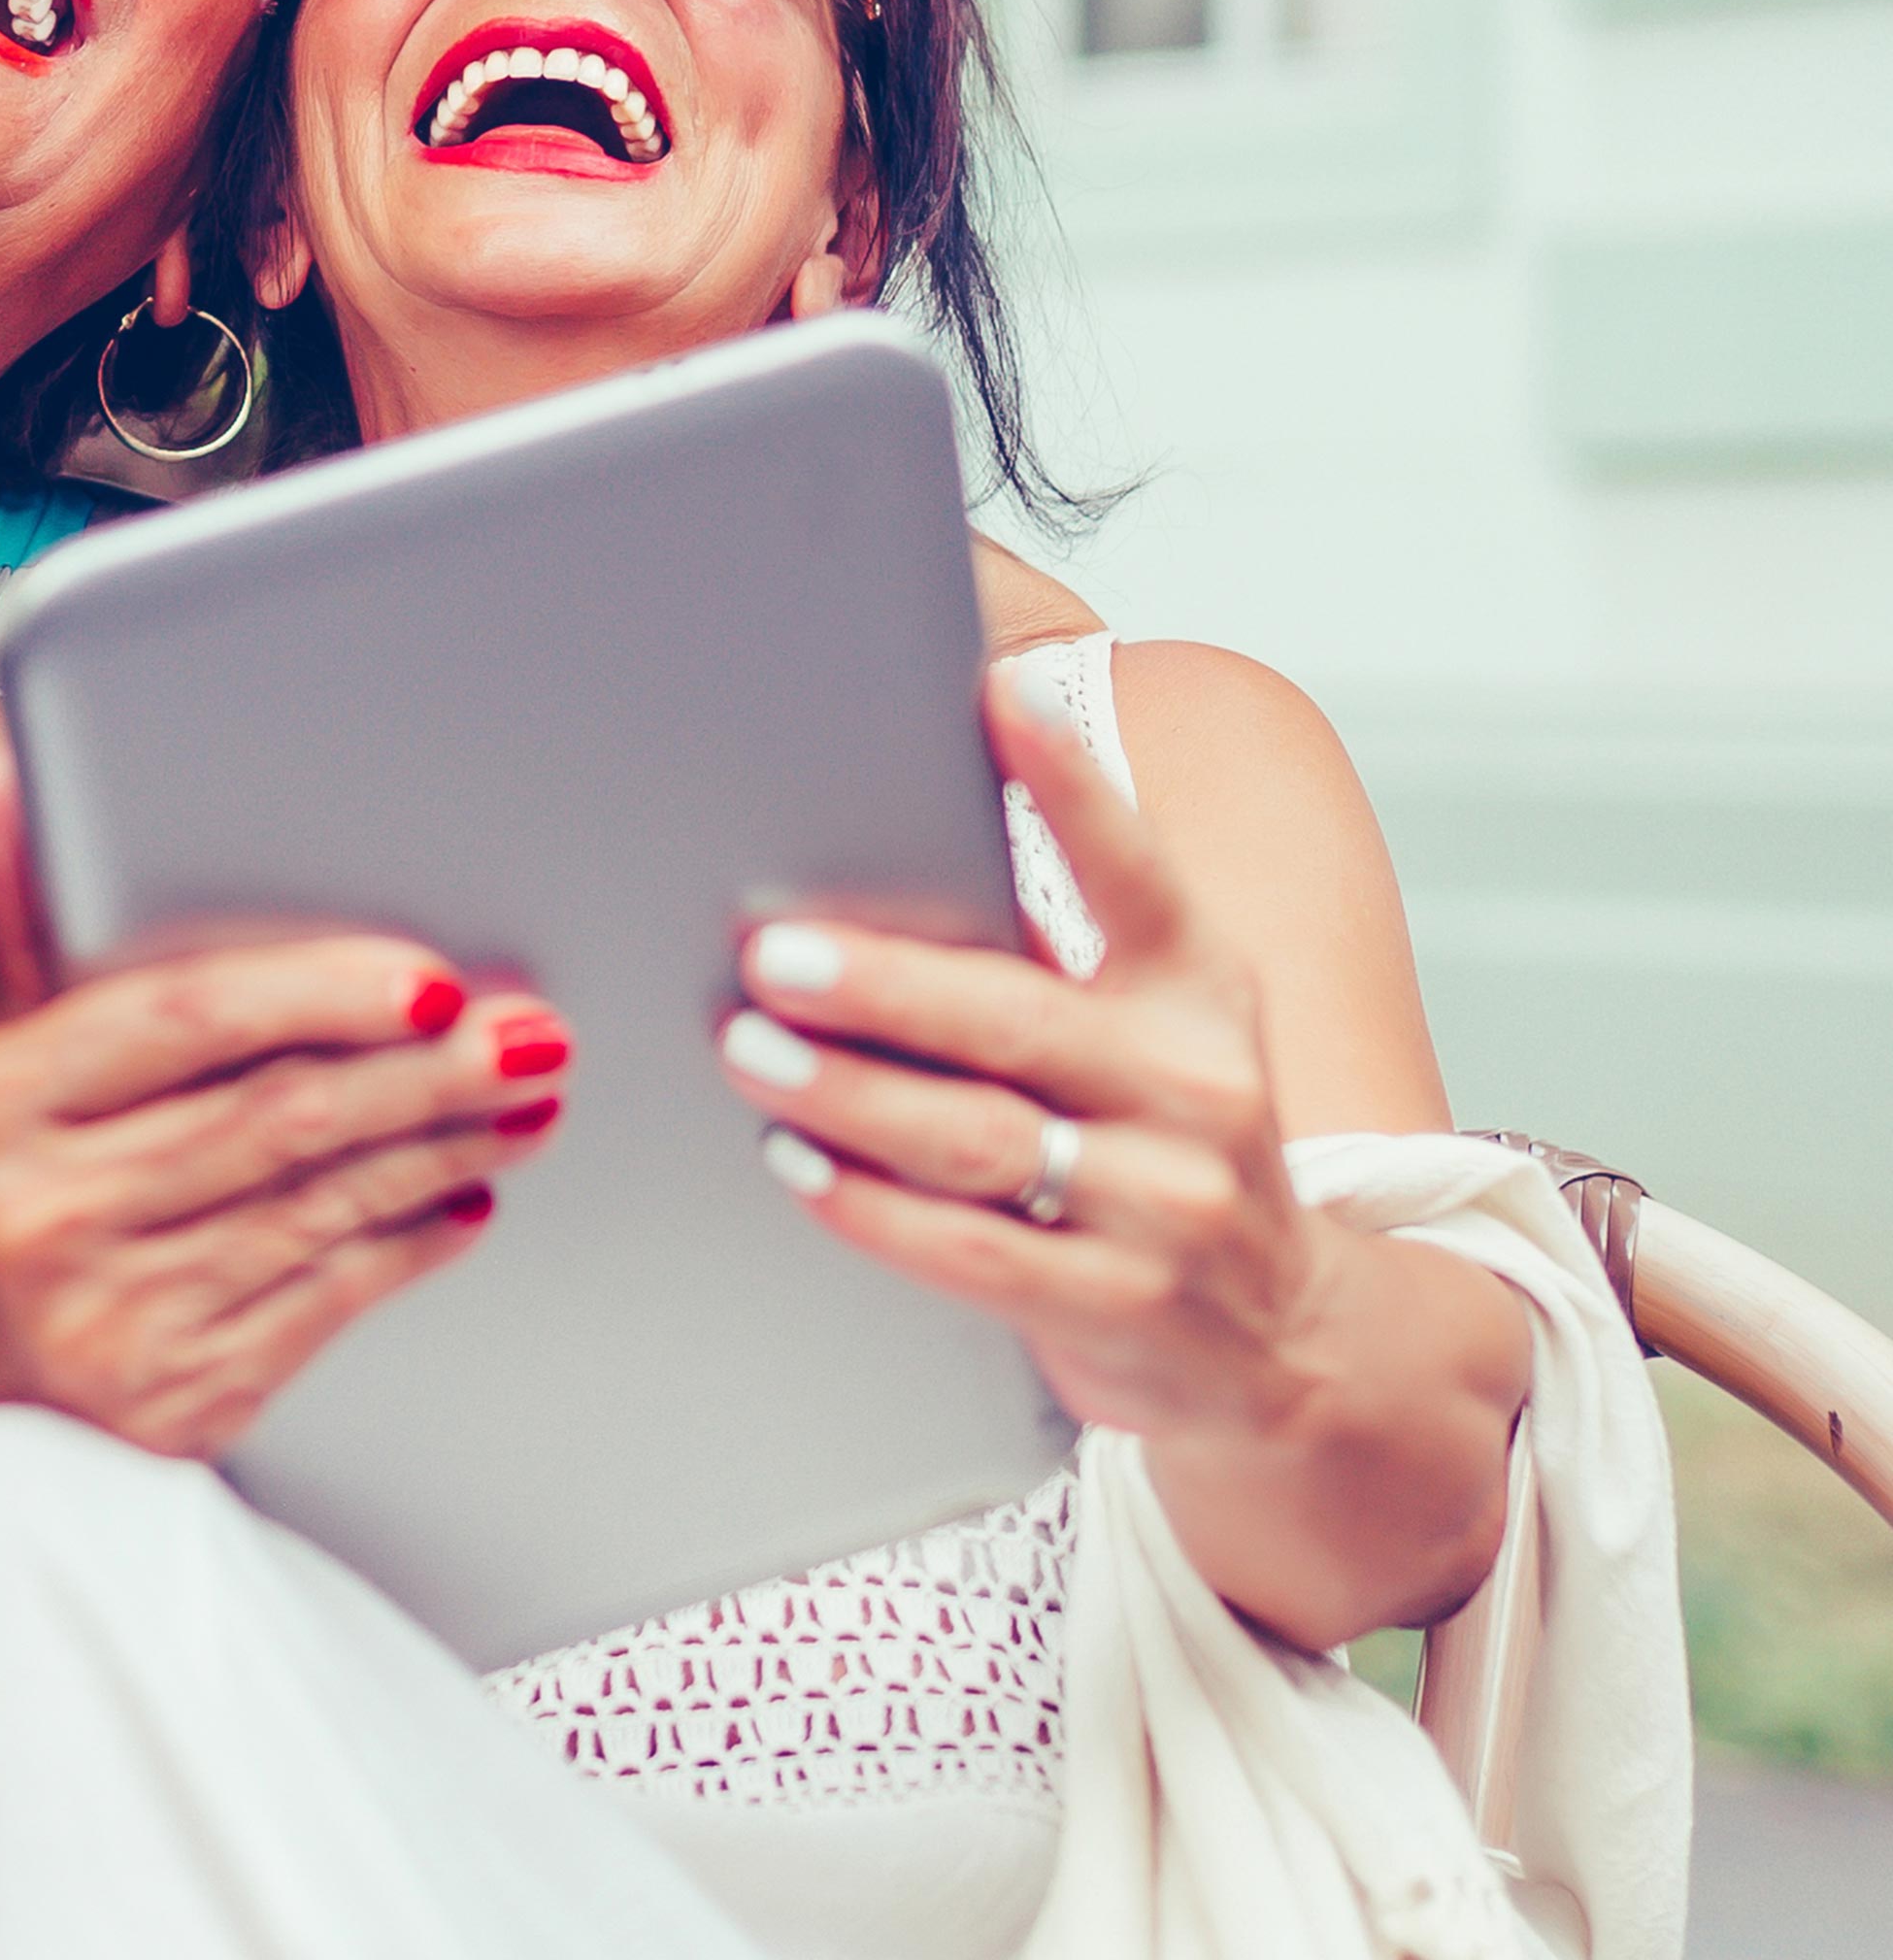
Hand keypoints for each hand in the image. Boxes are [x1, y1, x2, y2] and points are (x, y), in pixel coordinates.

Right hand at [0, 941, 570, 1458]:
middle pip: (280, 1118)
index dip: (322, 992)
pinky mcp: (169, 1404)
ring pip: (320, 1208)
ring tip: (523, 1100)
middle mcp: (42, 1216)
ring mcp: (109, 1321)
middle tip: (531, 1032)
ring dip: (444, 1149)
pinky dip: (408, 1244)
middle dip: (429, 1071)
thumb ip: (15, 911)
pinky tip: (462, 1199)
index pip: (186, 1021)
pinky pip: (324, 1303)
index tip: (429, 976)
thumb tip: (9, 765)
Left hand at [711, 659, 1330, 1446]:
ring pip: (976, 1138)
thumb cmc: (1166, 1146)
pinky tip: (798, 1162)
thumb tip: (885, 849)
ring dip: (846, 1093)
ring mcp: (1167, 1205)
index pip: (1136, 872)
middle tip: (770, 955)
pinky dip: (868, 1205)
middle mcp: (1197, 1086)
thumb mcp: (1155, 1031)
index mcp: (1201, 989)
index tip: (999, 692)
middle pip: (1015, 1019)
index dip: (1072, 780)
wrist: (1283, 1340)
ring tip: (749, 1051)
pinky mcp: (1121, 1306)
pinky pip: (968, 1251)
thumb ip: (1051, 954)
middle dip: (879, 984)